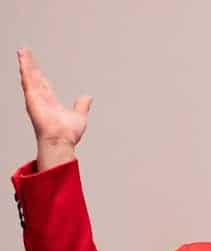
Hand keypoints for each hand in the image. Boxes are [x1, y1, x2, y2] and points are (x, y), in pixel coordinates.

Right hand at [17, 48, 91, 170]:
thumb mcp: (79, 115)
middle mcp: (41, 99)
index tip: (36, 67)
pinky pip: (28, 80)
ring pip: (29, 76)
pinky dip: (25, 68)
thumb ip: (81, 105)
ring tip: (22, 51)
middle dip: (30, 65)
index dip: (39, 75)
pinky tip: (23, 59)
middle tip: (25, 53)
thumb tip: (88, 97)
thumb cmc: (68, 133)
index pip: (44, 84)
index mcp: (51, 102)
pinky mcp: (32, 97)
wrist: (61, 140)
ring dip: (26, 63)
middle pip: (34, 77)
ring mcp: (35, 97)